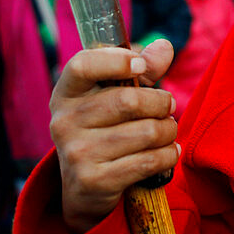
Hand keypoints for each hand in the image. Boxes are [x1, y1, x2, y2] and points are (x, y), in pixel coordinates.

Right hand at [49, 39, 177, 233]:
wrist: (84, 187)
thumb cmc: (107, 127)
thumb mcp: (116, 94)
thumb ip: (141, 68)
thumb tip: (164, 46)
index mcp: (66, 93)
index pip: (82, 65)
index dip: (116, 60)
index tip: (140, 66)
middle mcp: (64, 122)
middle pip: (129, 100)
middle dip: (162, 103)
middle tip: (169, 107)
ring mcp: (76, 154)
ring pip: (146, 132)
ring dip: (168, 131)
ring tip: (167, 131)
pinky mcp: (94, 181)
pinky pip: (149, 161)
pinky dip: (168, 155)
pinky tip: (169, 152)